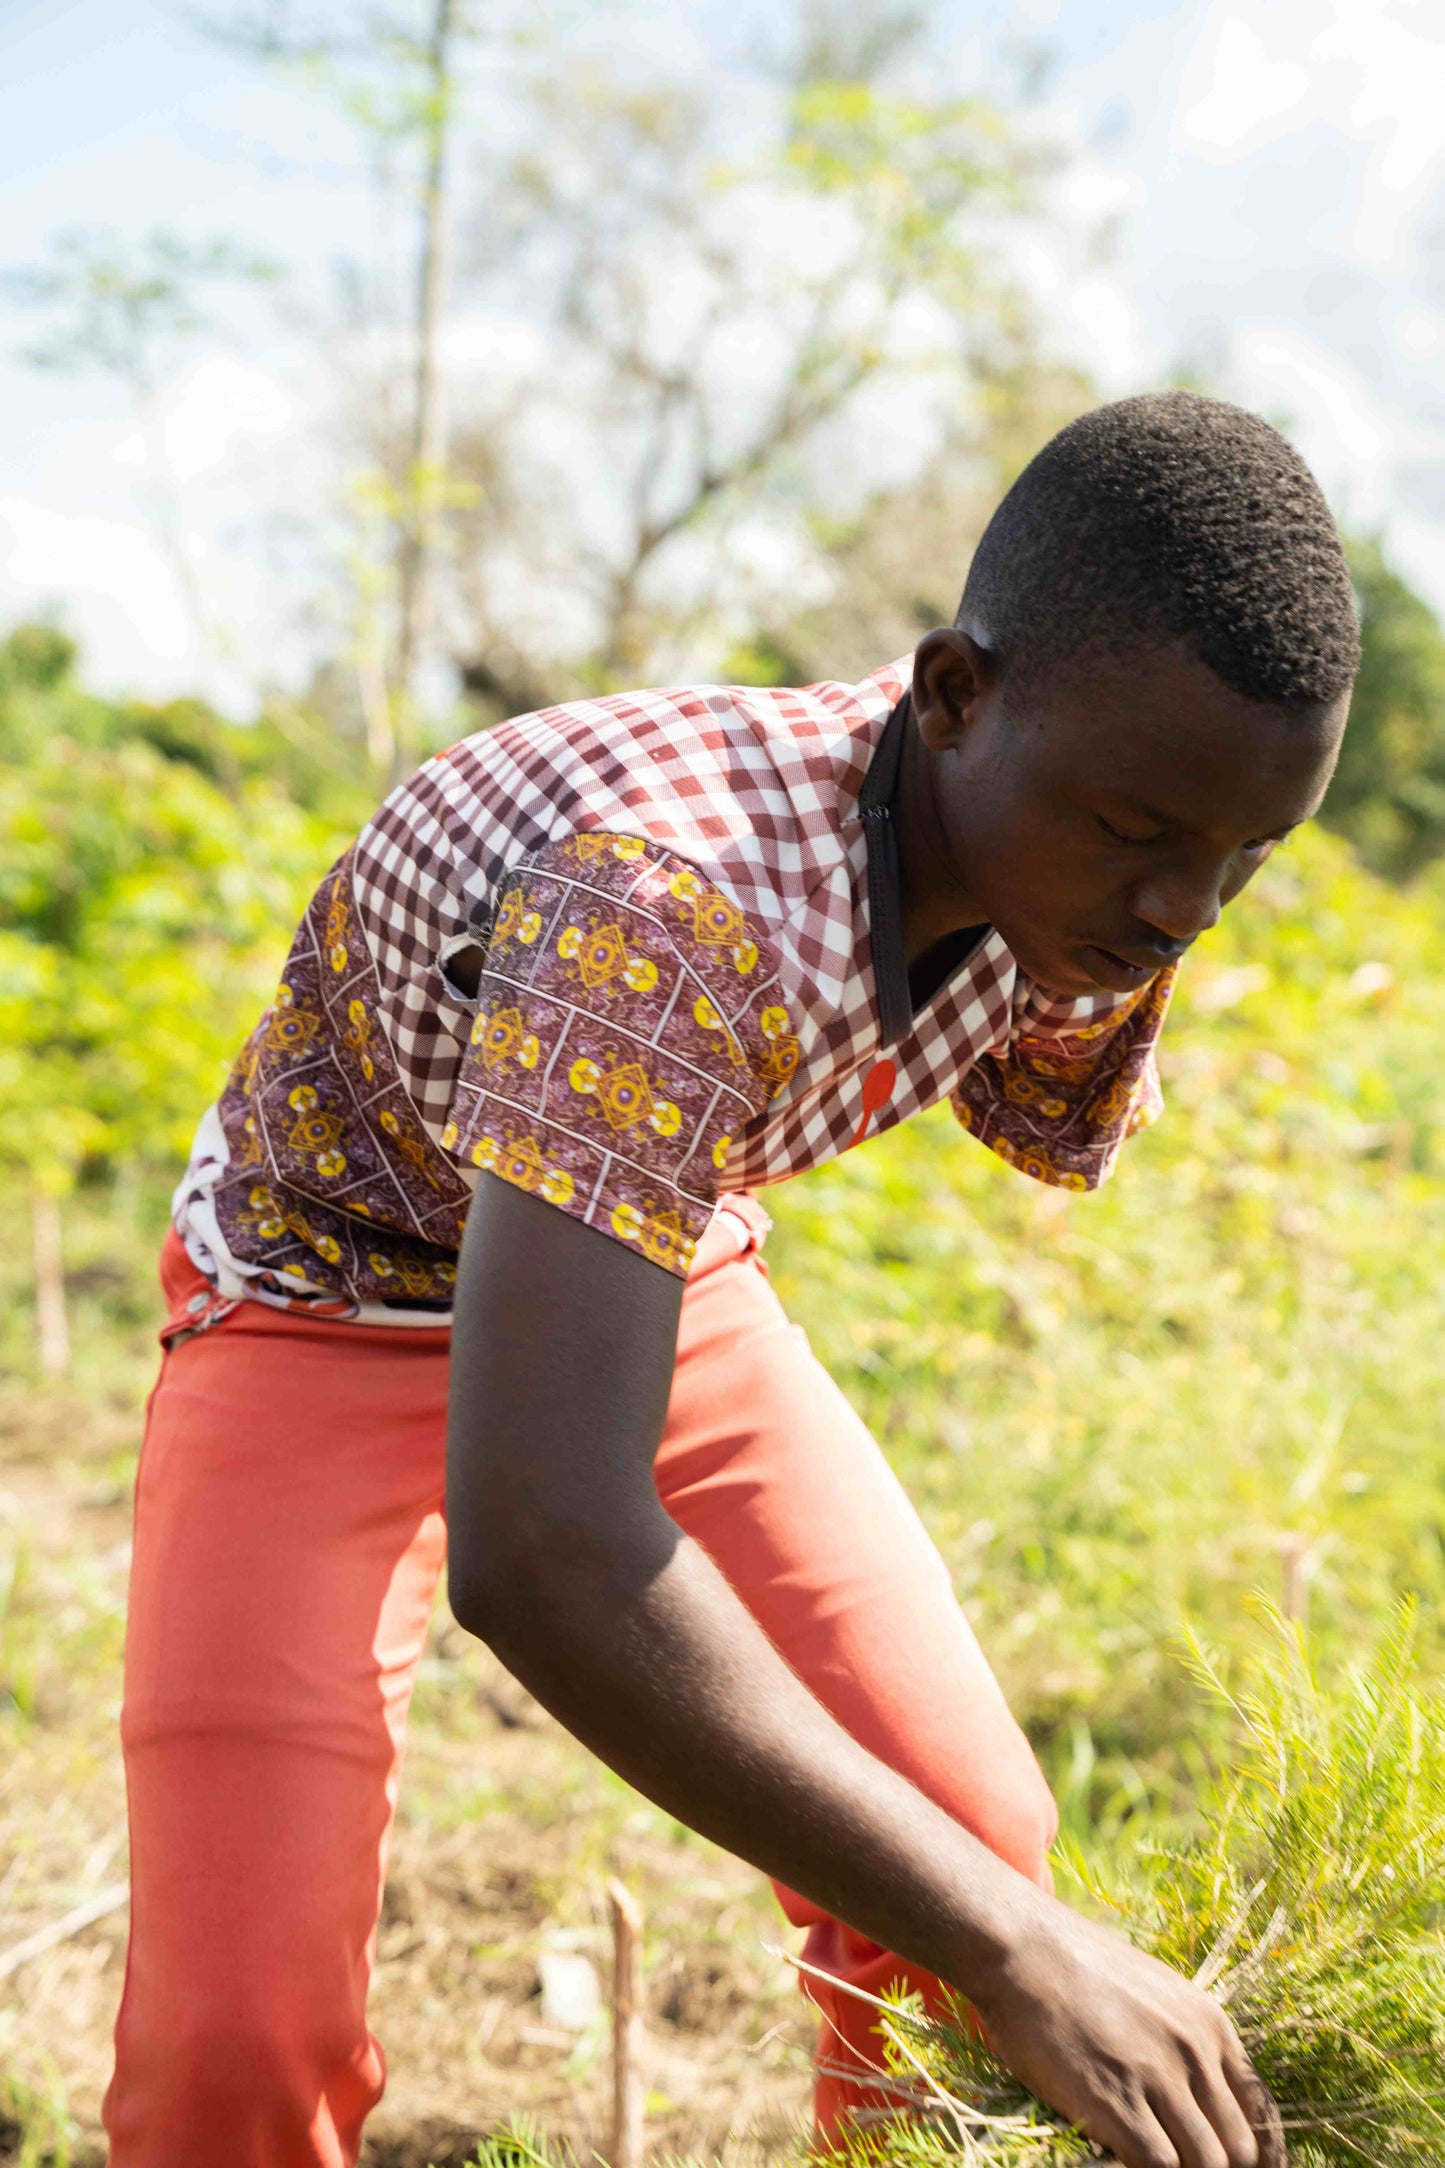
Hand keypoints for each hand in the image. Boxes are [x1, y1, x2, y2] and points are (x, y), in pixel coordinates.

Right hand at [970, 1903, 1284, 2167]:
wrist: (1022, 1949)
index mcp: (1209, 2025)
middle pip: (1239, 2148)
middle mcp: (1195, 2051)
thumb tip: (1195, 2097)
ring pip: (1206, 2164)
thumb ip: (1181, 2041)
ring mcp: (1159, 2077)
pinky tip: (1123, 2156)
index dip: (1265, 2155)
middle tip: (1189, 2165)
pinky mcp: (1119, 2101)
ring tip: (1151, 2157)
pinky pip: (1160, 2166)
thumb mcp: (1151, 1993)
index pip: (1263, 2112)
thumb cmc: (1074, 1969)